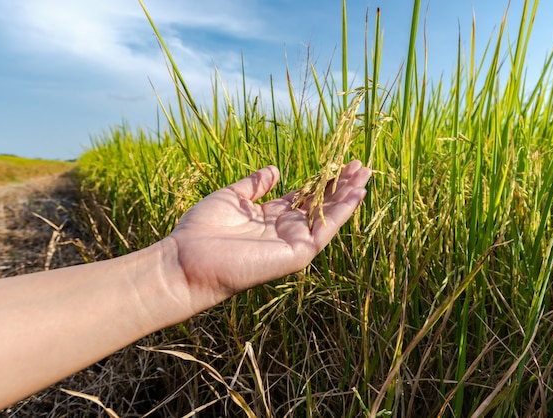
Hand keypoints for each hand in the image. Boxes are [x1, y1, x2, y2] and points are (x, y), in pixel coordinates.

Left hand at [166, 160, 370, 308]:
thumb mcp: (232, 197)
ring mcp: (292, 242)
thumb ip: (255, 185)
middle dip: (340, 185)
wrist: (187, 258)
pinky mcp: (296, 253)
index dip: (321, 181)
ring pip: (327, 216)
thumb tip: (274, 170)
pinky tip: (356, 193)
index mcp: (270, 217)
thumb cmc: (202, 229)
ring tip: (365, 173)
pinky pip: (325, 230)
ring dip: (347, 195)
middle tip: (360, 165)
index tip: (339, 162)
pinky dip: (342, 212)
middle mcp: (284, 230)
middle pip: (320, 204)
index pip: (303, 197)